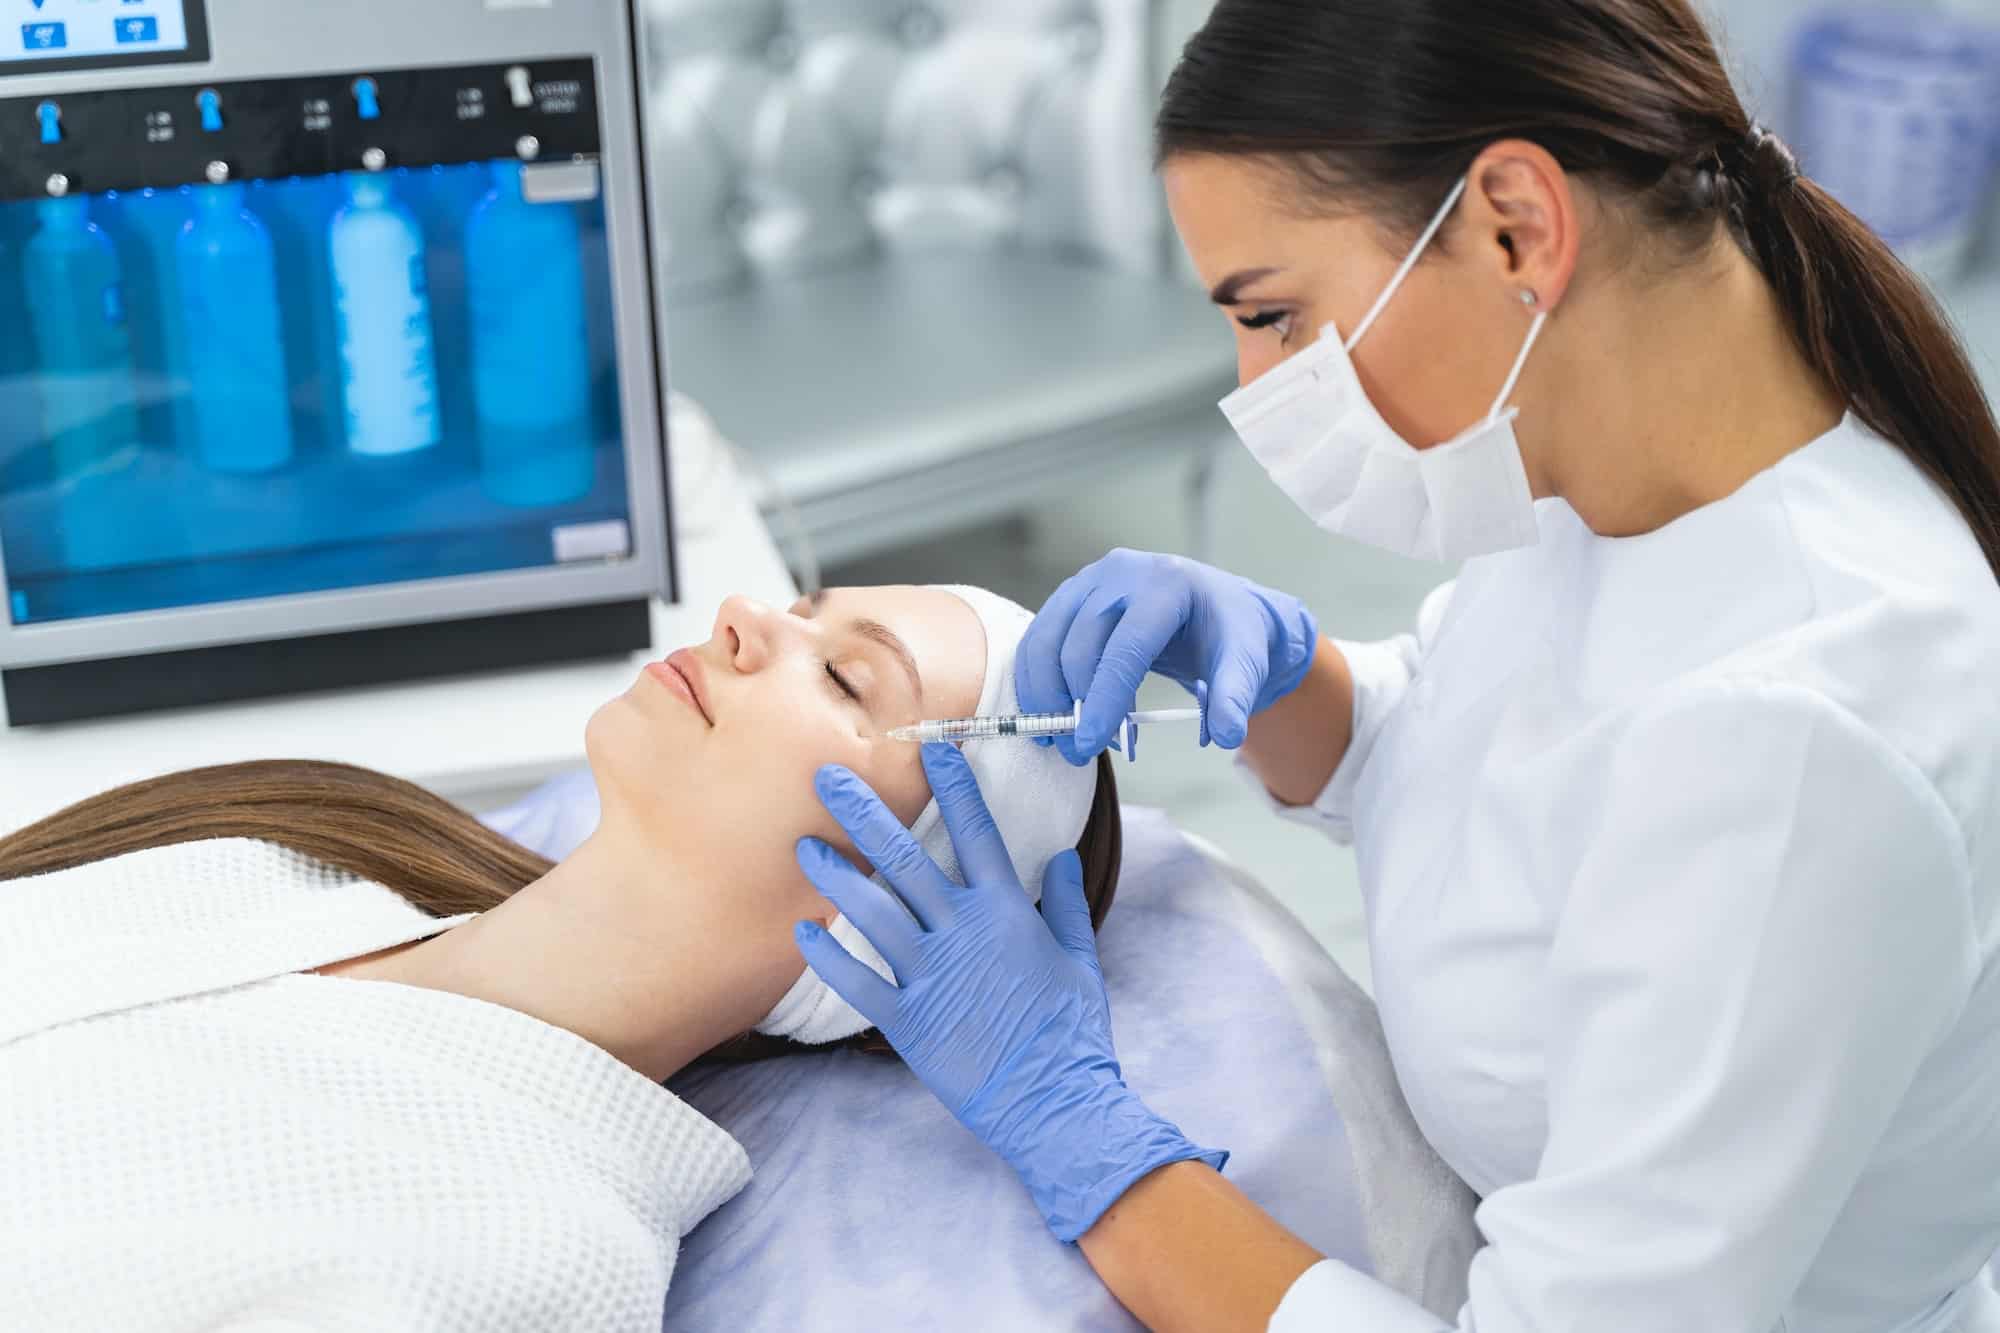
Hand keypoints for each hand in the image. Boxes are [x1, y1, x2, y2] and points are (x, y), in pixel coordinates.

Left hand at [794, 743, 1225, 1241]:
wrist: (1053, 1101)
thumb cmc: (1071, 1032)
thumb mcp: (1080, 958)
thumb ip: (1064, 903)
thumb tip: (1061, 858)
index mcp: (1005, 912)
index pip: (975, 832)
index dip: (952, 787)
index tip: (931, 747)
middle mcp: (963, 934)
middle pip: (903, 860)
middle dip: (863, 814)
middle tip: (828, 777)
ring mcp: (931, 976)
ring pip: (871, 912)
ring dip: (835, 877)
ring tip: (805, 849)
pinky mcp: (907, 1021)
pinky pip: (857, 980)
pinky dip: (828, 955)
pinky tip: (804, 932)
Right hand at [1017, 549, 1318, 763]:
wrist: (1216, 606)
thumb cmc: (1229, 633)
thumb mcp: (1245, 662)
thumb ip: (1235, 697)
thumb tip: (1227, 735)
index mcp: (1167, 584)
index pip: (1125, 648)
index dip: (1104, 698)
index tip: (1091, 743)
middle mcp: (1122, 573)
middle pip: (1080, 644)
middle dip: (1072, 704)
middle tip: (1078, 752)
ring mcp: (1091, 579)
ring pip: (1048, 638)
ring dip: (1043, 693)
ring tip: (1055, 738)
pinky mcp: (1072, 594)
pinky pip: (1040, 636)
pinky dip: (1035, 677)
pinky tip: (1045, 711)